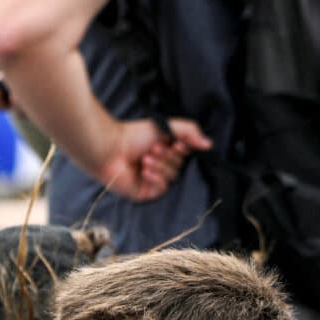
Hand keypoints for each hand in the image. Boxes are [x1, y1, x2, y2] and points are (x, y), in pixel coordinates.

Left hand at [95, 118, 210, 201]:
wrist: (110, 148)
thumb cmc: (133, 135)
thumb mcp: (167, 127)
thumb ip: (190, 131)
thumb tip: (209, 145)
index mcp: (165, 152)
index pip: (185, 157)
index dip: (182, 151)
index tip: (176, 144)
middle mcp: (159, 167)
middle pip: (179, 168)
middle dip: (168, 158)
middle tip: (153, 149)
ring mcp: (151, 181)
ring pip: (170, 178)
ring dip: (160, 166)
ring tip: (145, 158)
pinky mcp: (143, 193)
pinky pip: (160, 189)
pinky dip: (154, 178)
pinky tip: (144, 171)